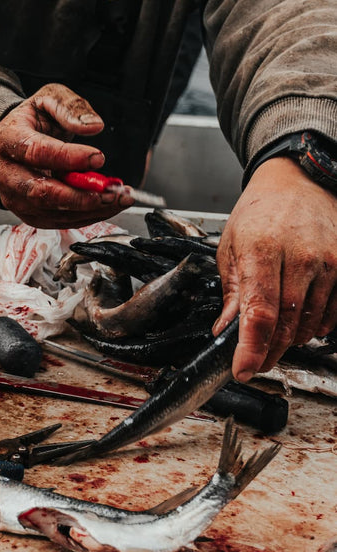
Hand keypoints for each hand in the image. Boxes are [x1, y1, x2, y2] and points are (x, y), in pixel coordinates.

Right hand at [0, 83, 134, 227]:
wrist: (15, 140)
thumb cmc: (32, 120)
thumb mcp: (50, 99)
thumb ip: (70, 108)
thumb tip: (93, 126)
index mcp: (8, 140)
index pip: (36, 152)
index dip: (69, 158)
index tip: (98, 158)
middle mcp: (5, 173)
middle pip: (41, 191)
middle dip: (81, 195)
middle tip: (112, 190)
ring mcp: (14, 197)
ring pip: (51, 212)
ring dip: (89, 209)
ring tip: (117, 198)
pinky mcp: (27, 213)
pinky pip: (57, 222)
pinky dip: (86, 216)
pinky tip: (106, 205)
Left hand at [213, 158, 336, 381]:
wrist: (298, 182)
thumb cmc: (261, 212)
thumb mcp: (231, 246)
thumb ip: (232, 292)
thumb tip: (225, 330)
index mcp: (262, 250)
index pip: (260, 312)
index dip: (252, 348)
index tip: (244, 369)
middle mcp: (301, 256)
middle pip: (287, 324)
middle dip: (268, 350)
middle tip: (255, 359)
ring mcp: (329, 261)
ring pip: (311, 322)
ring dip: (292, 338)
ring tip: (276, 333)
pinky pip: (333, 313)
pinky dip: (316, 325)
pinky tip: (301, 318)